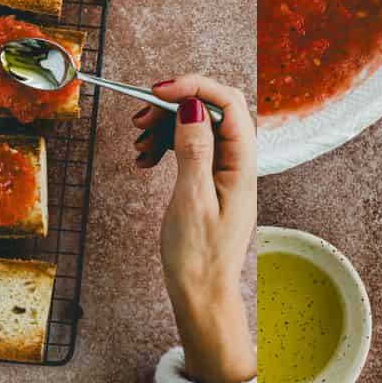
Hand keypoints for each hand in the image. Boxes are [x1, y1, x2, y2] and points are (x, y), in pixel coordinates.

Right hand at [134, 76, 255, 382]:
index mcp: (242, 163)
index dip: (194, 86)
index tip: (159, 90)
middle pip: (210, 109)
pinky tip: (145, 160)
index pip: (228, 102)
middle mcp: (238, 160)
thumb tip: (192, 106)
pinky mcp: (210, 178)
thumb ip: (194, 149)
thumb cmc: (199, 257)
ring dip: (165, 127)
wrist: (201, 295)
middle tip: (140, 119)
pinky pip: (190, 146)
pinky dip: (166, 146)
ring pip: (196, 125)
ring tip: (139, 146)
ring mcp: (225, 169)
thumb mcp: (191, 200)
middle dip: (174, 106)